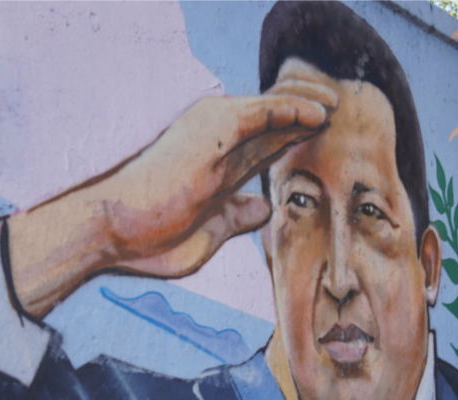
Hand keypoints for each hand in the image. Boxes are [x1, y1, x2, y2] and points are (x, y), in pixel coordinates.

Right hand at [8, 81, 337, 316]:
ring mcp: (214, 131)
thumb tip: (262, 207)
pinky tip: (320, 114)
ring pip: (274, 107)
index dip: (297, 137)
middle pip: (275, 119)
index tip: (329, 140)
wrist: (112, 232)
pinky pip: (265, 111)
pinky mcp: (213, 129)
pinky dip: (293, 109)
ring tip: (340, 105)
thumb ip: (235, 216)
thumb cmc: (148, 237)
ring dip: (309, 104)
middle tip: (345, 113)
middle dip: (309, 115)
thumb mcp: (207, 232)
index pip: (266, 143)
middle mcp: (216, 141)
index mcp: (216, 164)